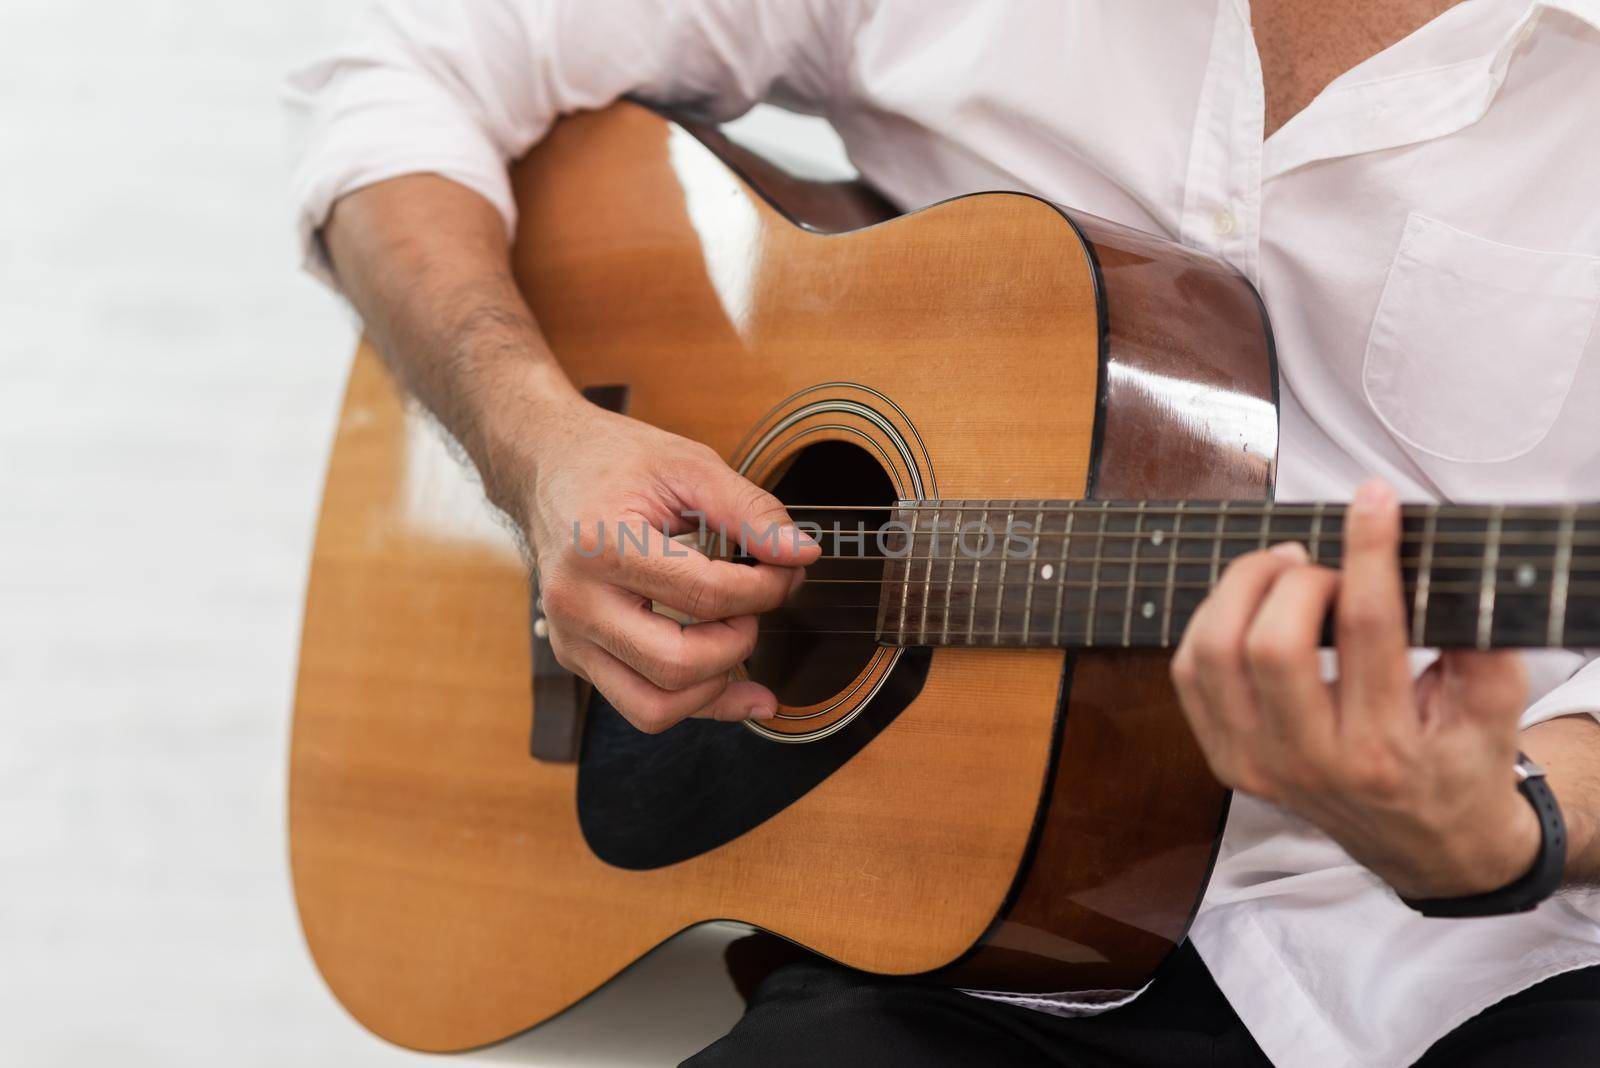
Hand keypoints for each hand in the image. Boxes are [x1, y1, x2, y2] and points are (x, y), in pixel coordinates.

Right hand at [503, 393, 817, 733]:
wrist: (548, 466)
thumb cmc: (616, 463)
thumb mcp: (688, 465)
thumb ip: (750, 510)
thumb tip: (801, 554)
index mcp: (602, 545)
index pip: (706, 595)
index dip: (767, 588)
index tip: (786, 568)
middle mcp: (577, 601)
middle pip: (678, 664)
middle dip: (741, 640)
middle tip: (758, 602)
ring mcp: (570, 637)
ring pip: (655, 707)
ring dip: (717, 684)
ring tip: (737, 633)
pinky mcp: (576, 657)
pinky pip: (642, 707)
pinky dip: (697, 704)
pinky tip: (740, 689)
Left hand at [1170, 480, 1538, 899]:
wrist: (1421, 843)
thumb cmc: (1458, 762)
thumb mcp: (1495, 712)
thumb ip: (1480, 646)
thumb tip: (1442, 571)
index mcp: (1385, 751)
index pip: (1367, 629)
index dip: (1368, 551)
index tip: (1373, 500)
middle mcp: (1312, 763)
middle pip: (1271, 643)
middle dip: (1294, 579)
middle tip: (1322, 563)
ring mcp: (1257, 765)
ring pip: (1213, 654)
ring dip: (1241, 590)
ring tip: (1283, 571)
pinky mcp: (1224, 760)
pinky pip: (1188, 673)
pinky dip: (1210, 623)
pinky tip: (1249, 607)